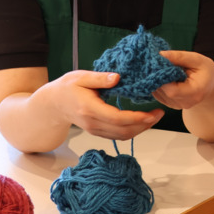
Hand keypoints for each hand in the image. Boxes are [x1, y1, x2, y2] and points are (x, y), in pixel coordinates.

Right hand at [45, 70, 162, 139]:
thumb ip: (99, 78)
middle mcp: (93, 123)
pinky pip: (118, 135)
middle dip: (144, 125)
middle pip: (123, 131)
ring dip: (141, 129)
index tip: (152, 112)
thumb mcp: (81, 77)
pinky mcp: (97, 132)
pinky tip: (142, 120)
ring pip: (122, 136)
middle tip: (159, 113)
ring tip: (155, 116)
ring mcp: (95, 130)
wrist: (53, 104)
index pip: (117, 118)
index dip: (137, 118)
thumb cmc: (67, 87)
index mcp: (90, 109)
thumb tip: (118, 77)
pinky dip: (133, 130)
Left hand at [152, 50, 213, 109]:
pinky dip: (157, 84)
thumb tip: (160, 55)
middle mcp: (186, 103)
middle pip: (163, 92)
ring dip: (156, 80)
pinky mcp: (172, 105)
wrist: (211, 85)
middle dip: (158, 76)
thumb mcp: (197, 59)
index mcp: (195, 92)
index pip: (172, 91)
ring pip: (158, 93)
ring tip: (162, 68)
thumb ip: (180, 57)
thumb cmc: (205, 70)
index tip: (160, 64)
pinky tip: (163, 75)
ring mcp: (178, 106)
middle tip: (158, 63)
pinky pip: (158, 94)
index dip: (162, 78)